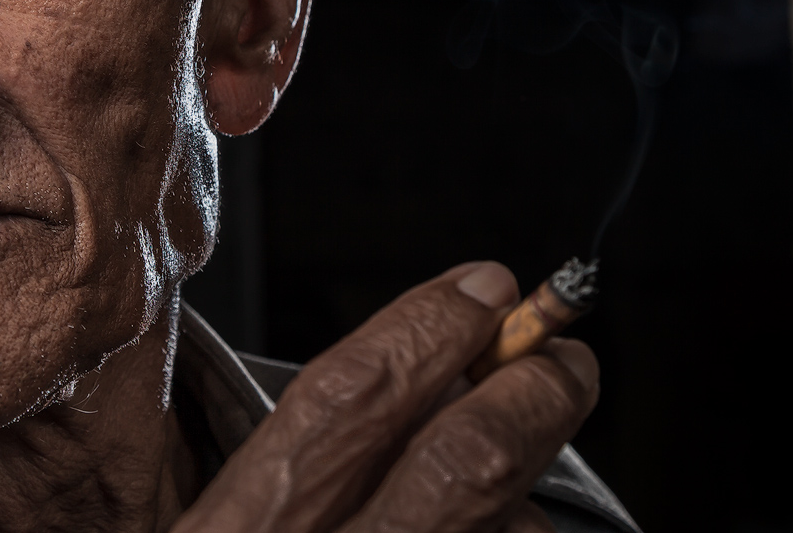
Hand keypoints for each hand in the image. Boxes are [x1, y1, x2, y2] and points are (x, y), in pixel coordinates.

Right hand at [174, 262, 599, 532]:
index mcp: (248, 529)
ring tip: (515, 479)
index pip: (351, 396)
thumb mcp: (231, 528)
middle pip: (467, 457)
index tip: (484, 285)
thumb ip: (308, 470)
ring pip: (507, 530)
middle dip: (536, 387)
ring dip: (534, 492)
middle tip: (560, 358)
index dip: (430, 326)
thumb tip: (436, 388)